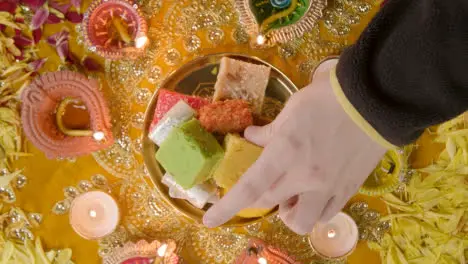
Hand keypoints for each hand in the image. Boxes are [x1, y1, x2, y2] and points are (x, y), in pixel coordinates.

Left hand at [203, 59, 385, 233]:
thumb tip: (251, 137)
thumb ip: (269, 131)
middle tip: (264, 185)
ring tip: (293, 195)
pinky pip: (327, 214)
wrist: (373, 101)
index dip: (227, 207)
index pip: (250, 187)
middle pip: (271, 203)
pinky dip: (315, 210)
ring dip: (290, 213)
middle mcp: (305, 177)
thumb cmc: (326, 99)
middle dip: (260, 199)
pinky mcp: (348, 189)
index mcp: (285, 153)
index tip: (209, 220)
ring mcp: (328, 187)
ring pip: (302, 222)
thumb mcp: (290, 110)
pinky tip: (315, 194)